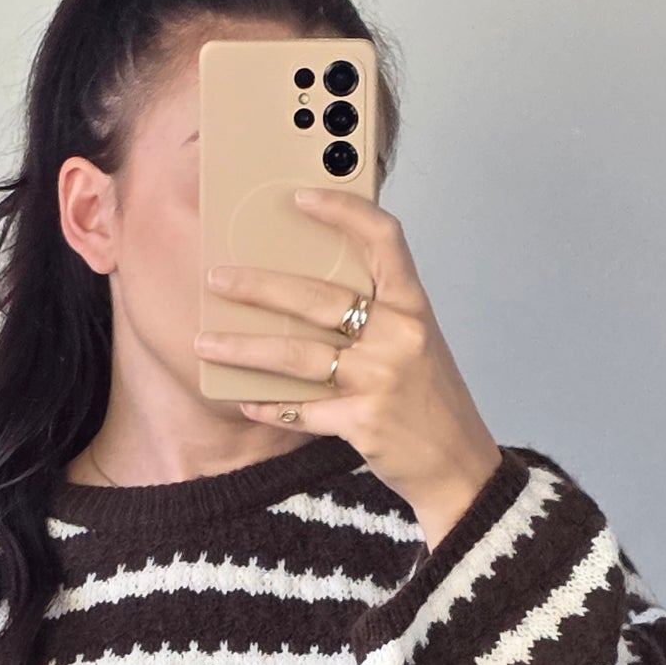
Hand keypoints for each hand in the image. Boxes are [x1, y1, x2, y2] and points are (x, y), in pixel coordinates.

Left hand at [193, 188, 504, 551]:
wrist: (459, 468)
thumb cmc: (431, 402)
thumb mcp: (415, 346)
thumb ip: (376, 317)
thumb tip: (304, 293)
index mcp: (413, 307)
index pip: (384, 239)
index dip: (343, 210)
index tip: (300, 196)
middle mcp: (400, 336)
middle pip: (318, 298)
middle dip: (258, 287)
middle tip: (216, 279)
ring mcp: (382, 380)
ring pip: (297, 355)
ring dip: (244, 348)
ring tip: (206, 343)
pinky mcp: (364, 422)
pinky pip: (302, 410)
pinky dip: (271, 406)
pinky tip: (246, 401)